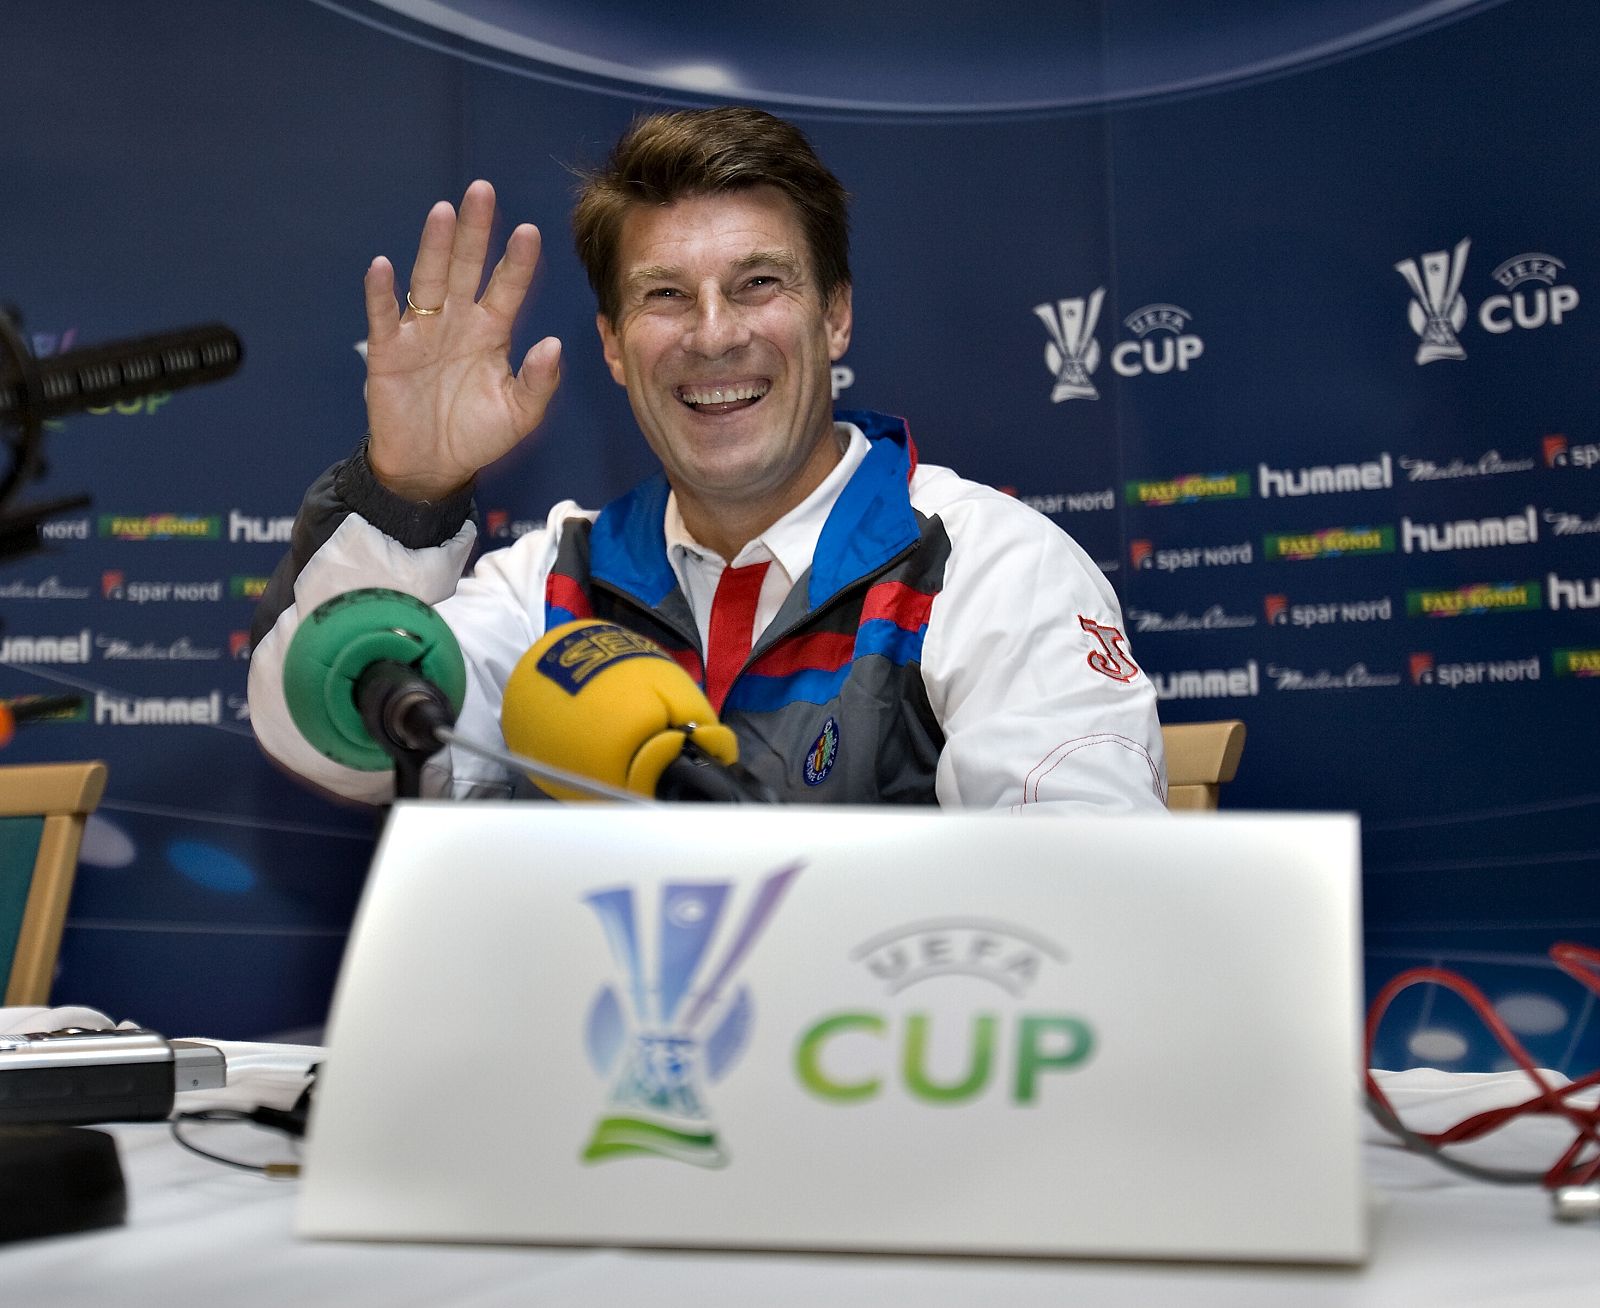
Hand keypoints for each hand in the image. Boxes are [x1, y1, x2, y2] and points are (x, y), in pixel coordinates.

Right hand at [362, 180, 560, 500]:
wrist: (431, 469)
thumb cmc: (477, 436)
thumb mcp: (519, 415)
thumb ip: (538, 382)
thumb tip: (554, 344)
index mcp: (491, 333)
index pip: (507, 288)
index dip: (517, 261)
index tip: (529, 231)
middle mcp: (457, 322)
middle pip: (465, 267)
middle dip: (474, 231)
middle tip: (482, 190)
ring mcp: (422, 332)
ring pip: (428, 280)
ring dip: (434, 247)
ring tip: (443, 212)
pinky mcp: (389, 350)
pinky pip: (385, 316)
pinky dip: (382, 292)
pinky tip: (383, 266)